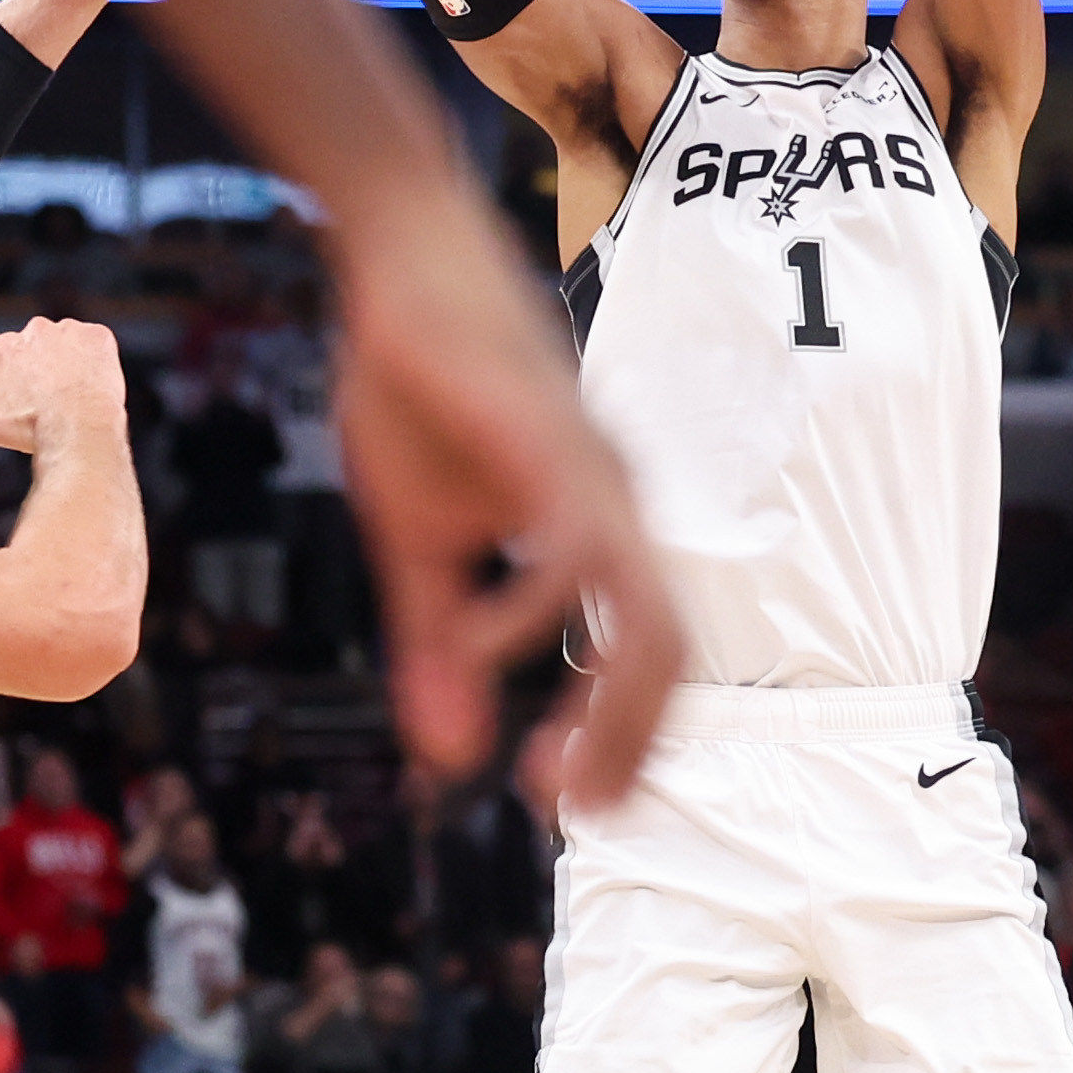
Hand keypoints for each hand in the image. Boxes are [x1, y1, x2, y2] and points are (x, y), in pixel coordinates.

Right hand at [0, 314, 128, 461]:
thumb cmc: (29, 429)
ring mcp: (69, 330)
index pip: (7, 362)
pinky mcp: (99, 335)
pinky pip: (97, 345)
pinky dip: (97, 361)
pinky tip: (93, 385)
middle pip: (38, 351)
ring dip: (70, 364)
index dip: (16, 388)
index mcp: (5, 347)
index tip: (27, 407)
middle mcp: (35, 329)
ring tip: (74, 397)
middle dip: (43, 371)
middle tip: (52, 403)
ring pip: (68, 347)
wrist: (79, 428)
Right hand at [321, 205, 675, 806]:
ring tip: (546, 769)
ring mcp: (589, 473)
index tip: (565, 798)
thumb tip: (447, 760)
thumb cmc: (420, 390)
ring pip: (648, 612)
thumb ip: (439, 649)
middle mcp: (614, 505)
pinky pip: (573, 546)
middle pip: (670, 653)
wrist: (402, 262)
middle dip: (633, 746)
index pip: (649, 659)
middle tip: (574, 811)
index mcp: (595, 530)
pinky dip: (530, 613)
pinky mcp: (546, 440)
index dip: (626, 740)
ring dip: (610, 706)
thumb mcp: (417, 543)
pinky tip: (471, 641)